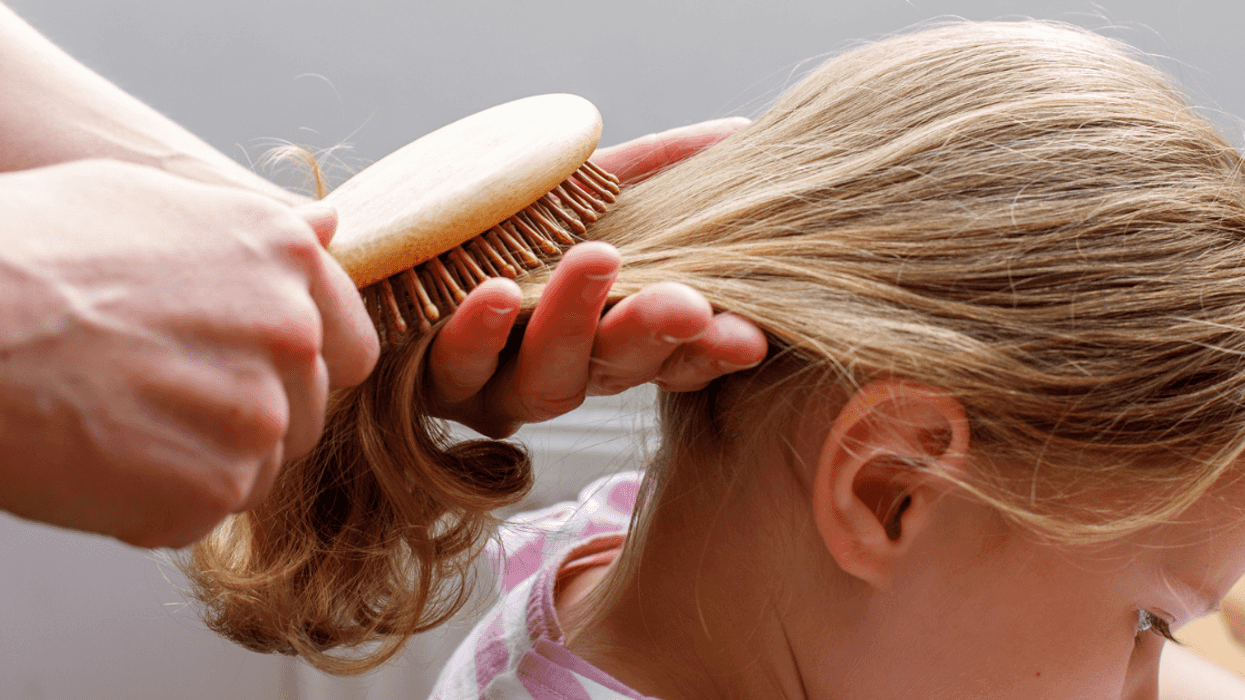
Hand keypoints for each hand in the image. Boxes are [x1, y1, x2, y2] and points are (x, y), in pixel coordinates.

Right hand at [0, 160, 377, 547]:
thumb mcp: (150, 200)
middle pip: (304, 413)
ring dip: (198, 462)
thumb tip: (328, 226)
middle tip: (154, 398)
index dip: (297, 369)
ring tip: (116, 422)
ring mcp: (261, 412)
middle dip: (243, 417)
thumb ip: (255, 227)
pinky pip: (205, 512)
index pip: (349, 346)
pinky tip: (96, 460)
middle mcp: (293, 332)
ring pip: (257, 468)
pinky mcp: (215, 483)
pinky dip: (155, 504)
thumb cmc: (30, 251)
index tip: (245, 374)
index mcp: (287, 259)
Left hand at [427, 117, 764, 437]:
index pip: (673, 355)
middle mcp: (561, 370)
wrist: (389, 233)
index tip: (747, 333)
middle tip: (688, 304)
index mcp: (607, 334)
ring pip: (544, 378)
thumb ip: (655, 168)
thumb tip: (735, 132)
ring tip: (596, 261)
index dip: (712, 349)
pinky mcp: (429, 381)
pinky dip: (480, 330)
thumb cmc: (497, 215)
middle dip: (655, 334)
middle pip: (616, 368)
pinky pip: (457, 365)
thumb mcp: (582, 186)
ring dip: (573, 322)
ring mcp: (496, 386)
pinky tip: (494, 291)